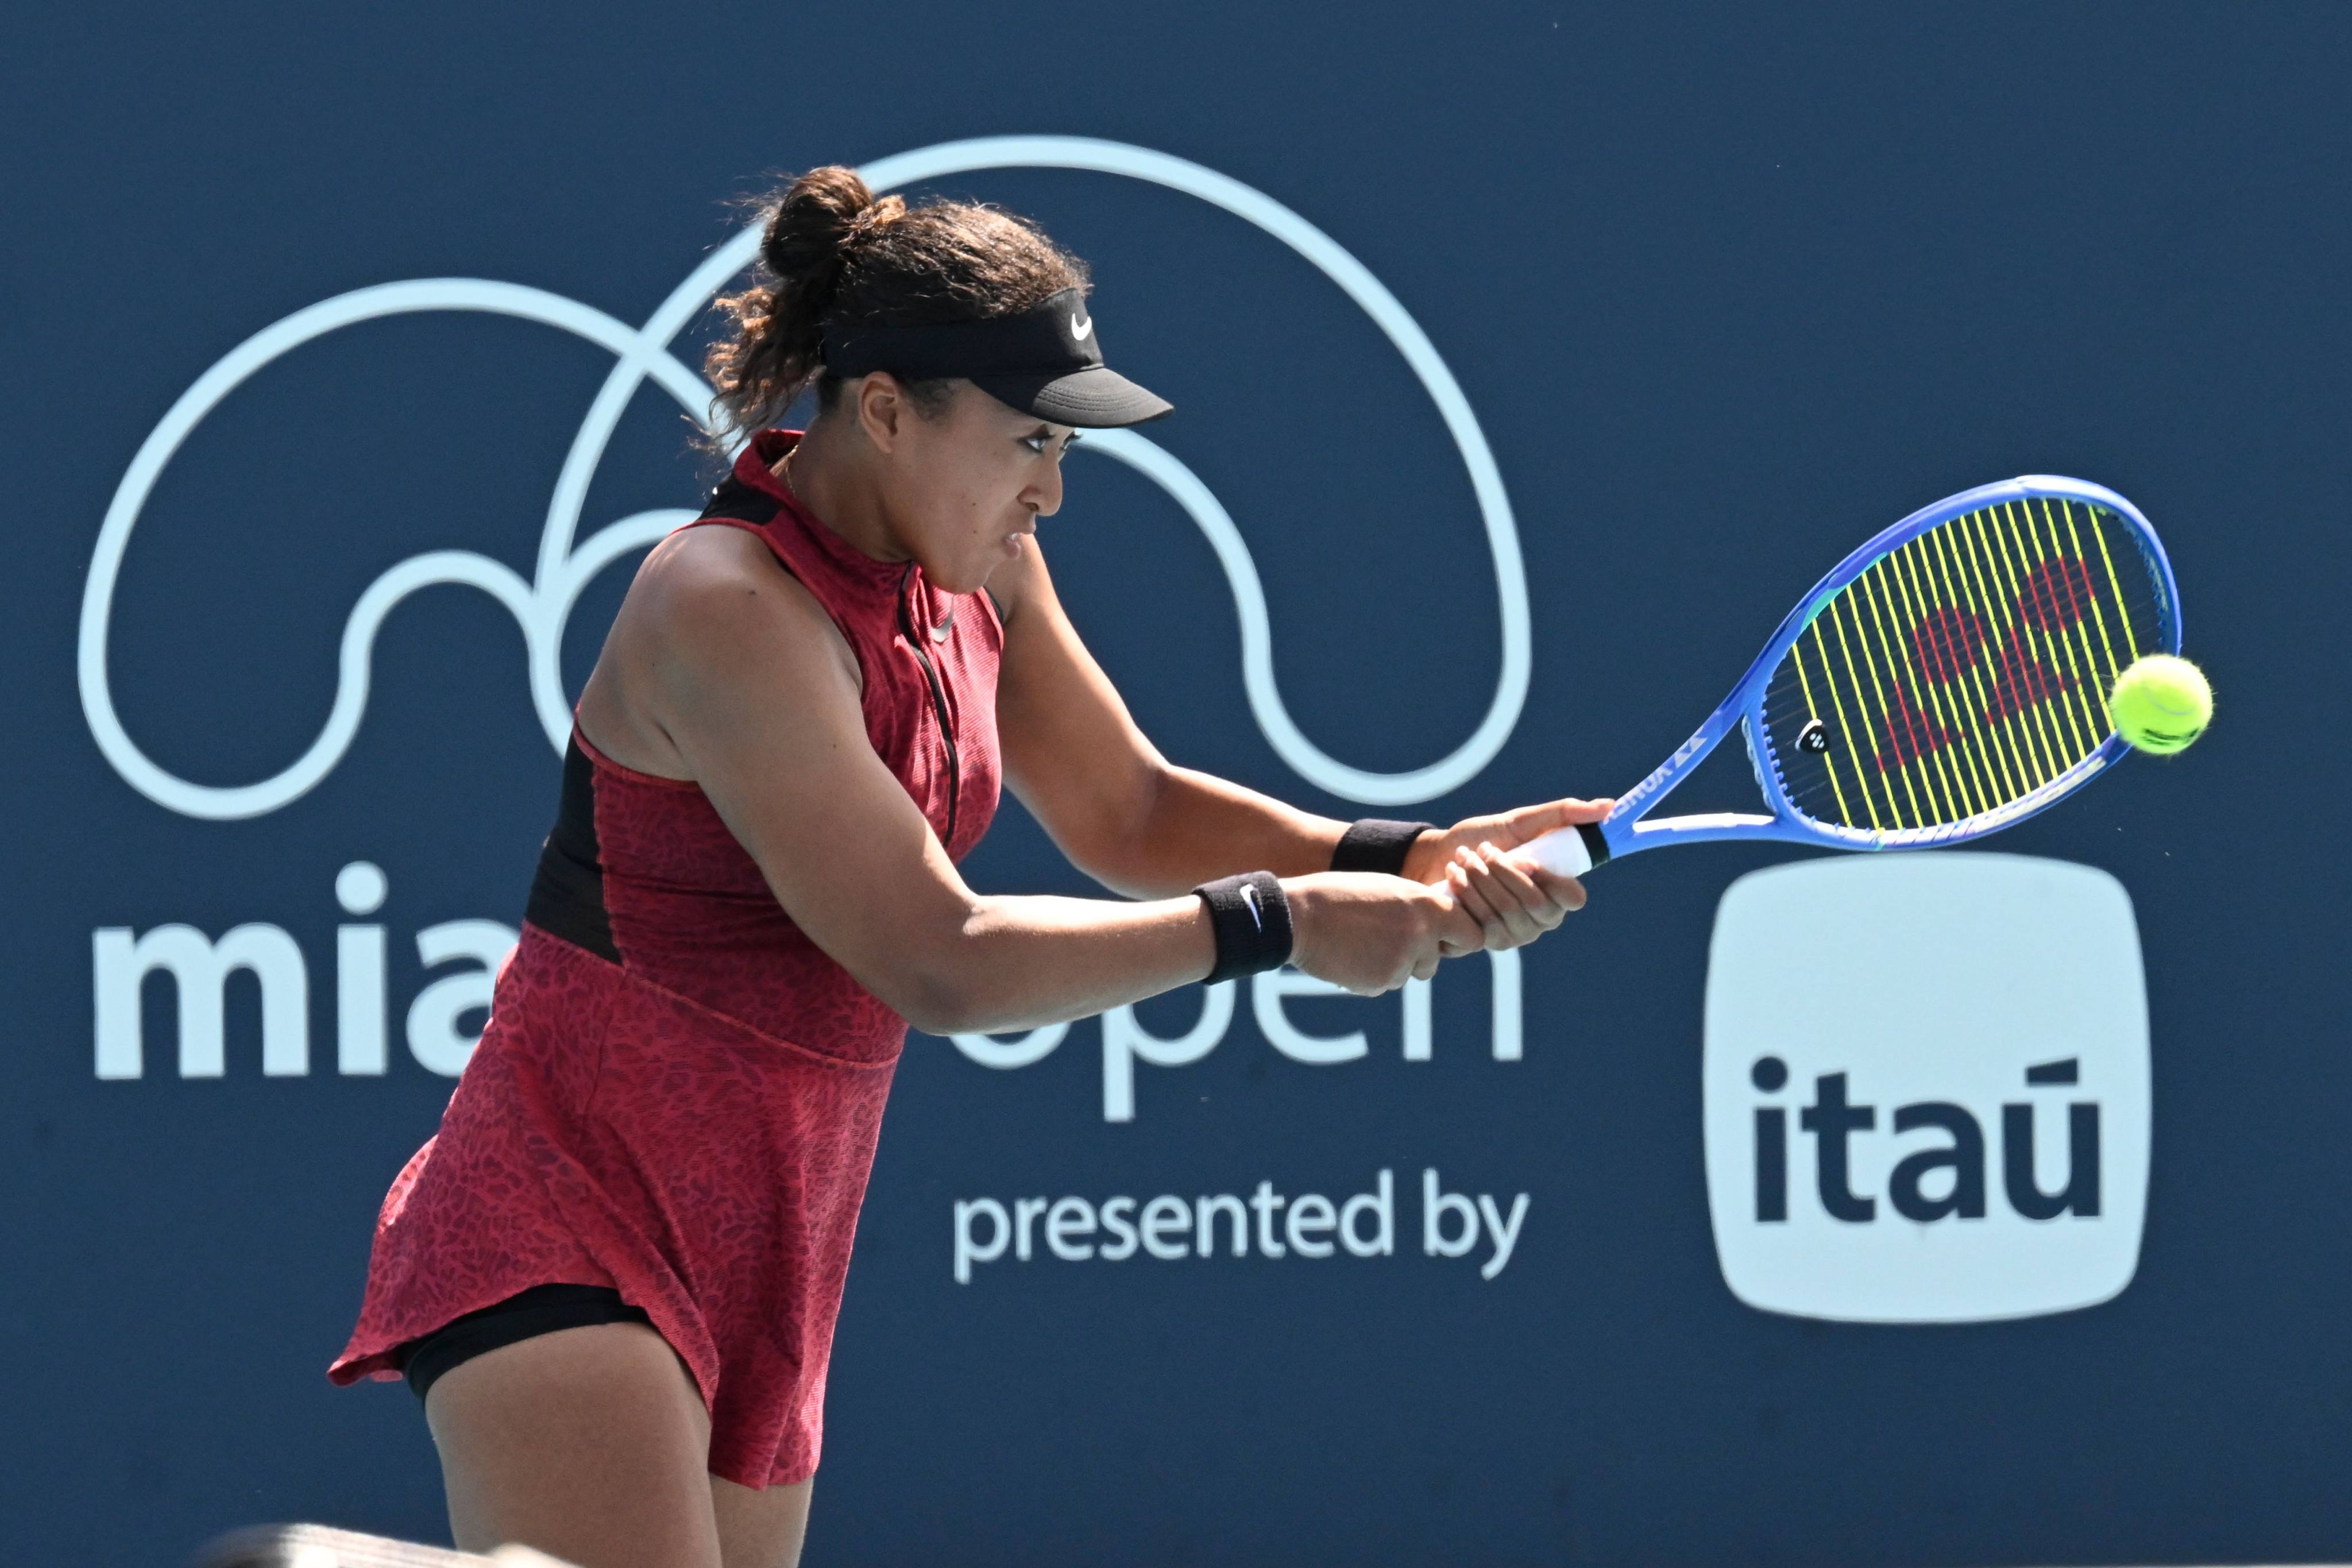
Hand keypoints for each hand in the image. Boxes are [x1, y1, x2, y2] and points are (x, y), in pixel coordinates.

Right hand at [1282, 872, 1487, 995]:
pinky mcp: (1380, 983)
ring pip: (1407, 974)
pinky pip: (1383, 985)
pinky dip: (1370, 975)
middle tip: (1386, 939)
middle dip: (1417, 957)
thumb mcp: (1390, 889)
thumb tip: (1442, 927)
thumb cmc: (1342, 895)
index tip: (1446, 940)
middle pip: (1434, 961)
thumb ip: (1420, 908)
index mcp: (1429, 906)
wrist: (1300, 916)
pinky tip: (1349, 955)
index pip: (1472, 936)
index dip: (1460, 940)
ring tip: (1361, 941)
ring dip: (1391, 965)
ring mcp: (1402, 962)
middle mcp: (1421, 936)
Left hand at [1401, 797, 1615, 950]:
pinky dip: (1466, 893)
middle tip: (1484, 849)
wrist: (1435, 858)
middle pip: (1535, 903)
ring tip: (1464, 857)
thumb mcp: (1521, 822)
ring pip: (1508, 911)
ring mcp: (1515, 934)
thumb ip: (1563, 814)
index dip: (1553, 881)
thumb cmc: (1483, 839)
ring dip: (1482, 878)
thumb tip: (1608, 807)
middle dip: (1505, 871)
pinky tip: (1453, 877)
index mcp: (1556, 891)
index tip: (1527, 858)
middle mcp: (1541, 919)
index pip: (1573, 898)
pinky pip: (1483, 923)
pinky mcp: (1487, 943)